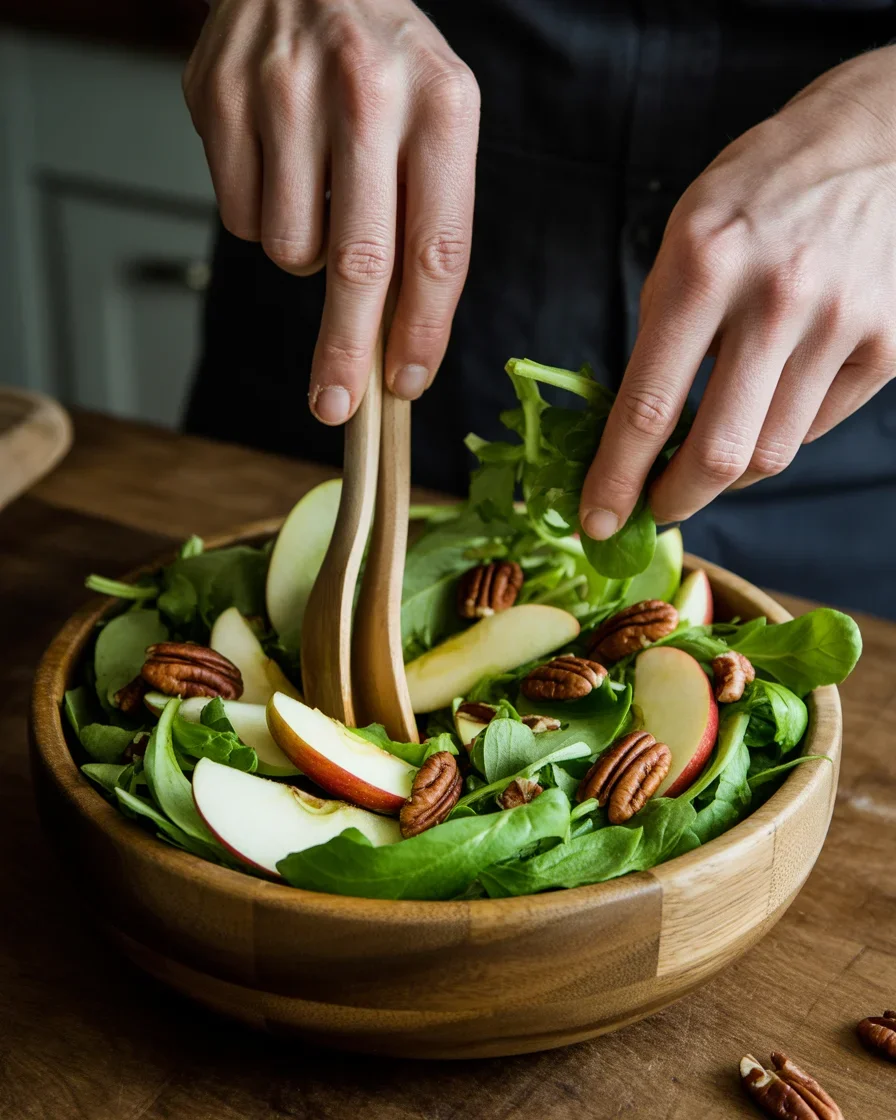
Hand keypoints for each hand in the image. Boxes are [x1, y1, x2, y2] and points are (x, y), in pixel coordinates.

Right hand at [183, 0, 478, 422]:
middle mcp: (365, 94)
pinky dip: (264, 219)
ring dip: (306, 258)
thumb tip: (404, 340)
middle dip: (348, 351)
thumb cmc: (384, 64)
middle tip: (336, 407)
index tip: (407, 383)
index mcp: (441, 104)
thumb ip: (432, 222)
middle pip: (359, 265)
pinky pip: (243, 220)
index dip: (424, 331)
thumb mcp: (438, 121)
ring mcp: (285, 93)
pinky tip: (280, 169)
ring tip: (320, 197)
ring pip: (291, 249)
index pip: (437, 248)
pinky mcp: (222, 100)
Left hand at [580, 46, 895, 540]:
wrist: (881, 140)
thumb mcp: (688, 236)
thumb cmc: (763, 189)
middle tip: (656, 510)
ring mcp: (840, 322)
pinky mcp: (888, 343)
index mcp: (704, 265)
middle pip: (717, 454)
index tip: (596, 521)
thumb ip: (662, 330)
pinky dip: (778, 435)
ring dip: (725, 475)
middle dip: (674, 501)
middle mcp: (776, 298)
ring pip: (769, 453)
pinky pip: (816, 427)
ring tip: (706, 458)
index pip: (646, 406)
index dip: (615, 480)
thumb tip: (637, 430)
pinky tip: (766, 407)